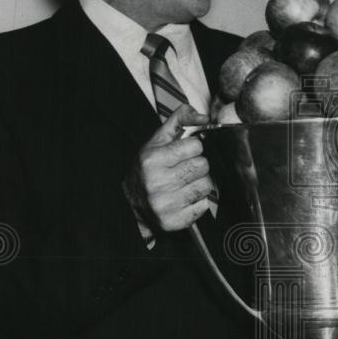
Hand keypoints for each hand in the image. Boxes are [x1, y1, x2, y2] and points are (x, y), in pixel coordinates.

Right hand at [123, 104, 214, 232]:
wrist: (130, 206)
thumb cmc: (149, 168)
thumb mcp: (157, 140)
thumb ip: (180, 120)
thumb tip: (205, 117)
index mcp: (152, 160)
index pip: (196, 146)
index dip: (193, 148)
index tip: (184, 153)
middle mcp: (157, 182)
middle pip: (203, 165)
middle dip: (198, 165)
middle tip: (185, 169)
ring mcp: (165, 204)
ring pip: (207, 185)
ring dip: (200, 183)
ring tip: (185, 183)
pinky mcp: (174, 221)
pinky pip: (204, 205)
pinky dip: (199, 201)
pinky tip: (185, 198)